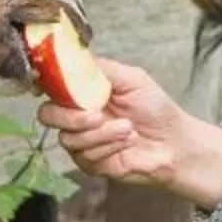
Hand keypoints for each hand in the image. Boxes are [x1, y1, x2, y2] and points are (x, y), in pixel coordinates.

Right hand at [40, 57, 221, 208]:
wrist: (173, 142)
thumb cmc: (155, 109)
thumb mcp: (132, 79)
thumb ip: (102, 68)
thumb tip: (75, 58)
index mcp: (84, 92)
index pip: (53, 88)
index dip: (49, 87)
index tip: (57, 88)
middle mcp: (77, 116)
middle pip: (48, 115)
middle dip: (71, 117)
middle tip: (98, 115)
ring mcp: (82, 141)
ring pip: (69, 139)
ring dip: (102, 134)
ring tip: (128, 128)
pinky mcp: (90, 163)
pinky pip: (85, 156)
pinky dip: (108, 147)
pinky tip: (128, 142)